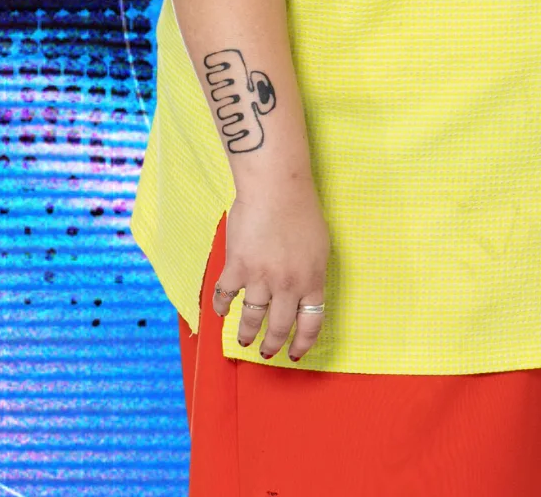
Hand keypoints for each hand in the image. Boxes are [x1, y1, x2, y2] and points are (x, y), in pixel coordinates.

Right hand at [211, 179, 331, 360]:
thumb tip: (304, 291)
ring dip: (247, 333)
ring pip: (252, 319)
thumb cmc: (302, 209)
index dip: (302, 343)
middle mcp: (288, 285)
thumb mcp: (319, 245)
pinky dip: (221, 306)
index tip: (295, 353)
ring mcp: (261, 278)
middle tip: (267, 353)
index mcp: (313, 279)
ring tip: (243, 340)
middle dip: (272, 345)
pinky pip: (225, 296)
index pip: (311, 323)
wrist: (276, 188)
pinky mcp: (237, 267)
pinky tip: (221, 312)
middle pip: (279, 327)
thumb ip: (311, 271)